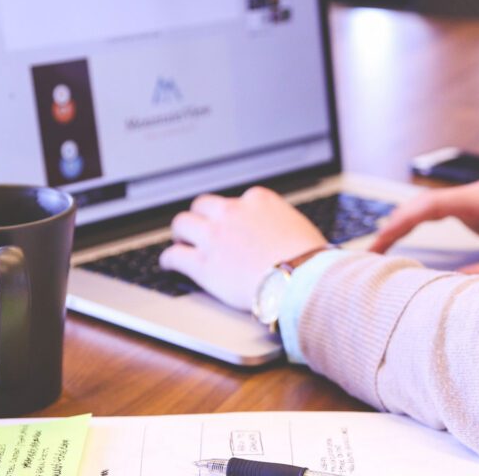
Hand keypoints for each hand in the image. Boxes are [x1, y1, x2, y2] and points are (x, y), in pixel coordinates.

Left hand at [159, 186, 327, 310]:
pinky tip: (169, 264)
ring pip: (183, 224)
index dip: (230, 215)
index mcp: (258, 200)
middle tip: (199, 229)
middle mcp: (232, 212)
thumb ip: (280, 224)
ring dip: (181, 233)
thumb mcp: (298, 226)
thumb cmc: (309, 259)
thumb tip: (281, 233)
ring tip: (181, 242)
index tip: (229, 224)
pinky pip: (174, 256)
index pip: (235, 200)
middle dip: (200, 216)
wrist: (302, 279)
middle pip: (203, 205)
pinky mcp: (203, 264)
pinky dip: (169, 259)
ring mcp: (215, 237)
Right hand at [370, 180, 478, 279]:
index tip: (376, 245)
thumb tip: (442, 288)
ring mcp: (478, 204)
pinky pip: (441, 219)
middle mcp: (478, 197)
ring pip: (428, 211)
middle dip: (392, 226)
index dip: (398, 224)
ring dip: (403, 228)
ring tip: (377, 254)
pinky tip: (403, 247)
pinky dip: (419, 231)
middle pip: (421, 206)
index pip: (429, 207)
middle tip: (367, 255)